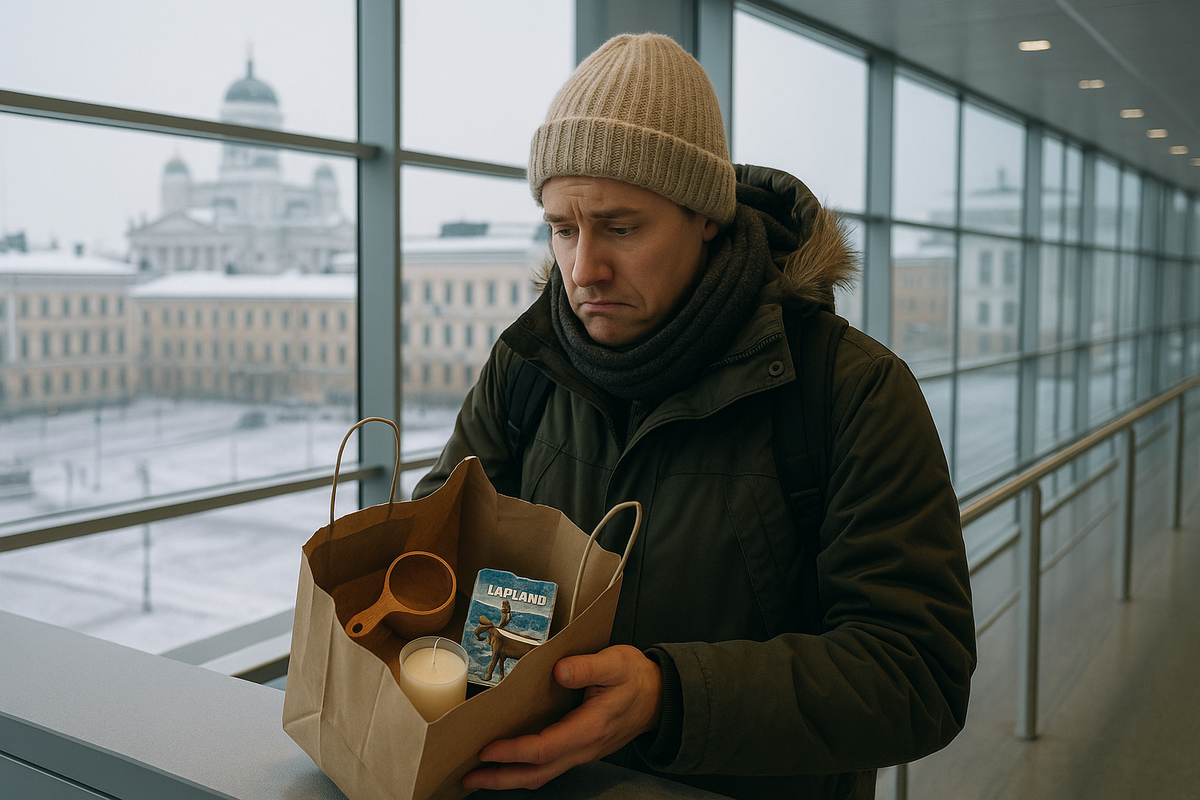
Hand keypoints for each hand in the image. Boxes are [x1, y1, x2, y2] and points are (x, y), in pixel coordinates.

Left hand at [462, 645, 662, 790]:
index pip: (544, 748)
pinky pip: (548, 766)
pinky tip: (509, 763)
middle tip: (469, 778)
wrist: (660, 697)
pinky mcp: (580, 749)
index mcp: (589, 728)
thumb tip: (559, 671)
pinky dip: (524, 769)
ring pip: (542, 774)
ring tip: (480, 776)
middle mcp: (583, 748)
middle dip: (501, 778)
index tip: (487, 749)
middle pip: (537, 772)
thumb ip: (588, 667)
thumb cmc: (636, 678)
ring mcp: (582, 752)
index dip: (513, 752)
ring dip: (510, 778)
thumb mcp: (616, 663)